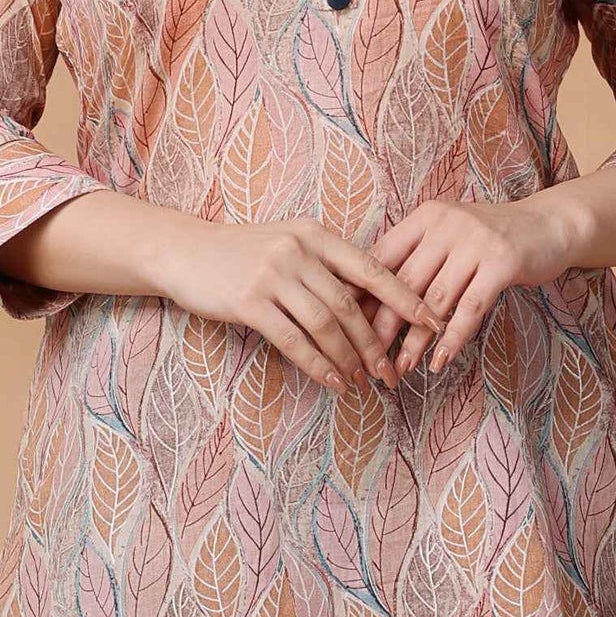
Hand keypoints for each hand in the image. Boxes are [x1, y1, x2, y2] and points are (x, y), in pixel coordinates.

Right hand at [153, 217, 444, 392]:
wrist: (184, 252)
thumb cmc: (241, 254)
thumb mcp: (288, 245)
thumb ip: (325, 266)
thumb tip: (369, 303)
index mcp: (315, 235)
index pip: (371, 268)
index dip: (404, 297)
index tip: (431, 321)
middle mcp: (298, 251)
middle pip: (350, 304)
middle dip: (375, 343)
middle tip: (391, 371)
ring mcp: (273, 275)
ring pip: (325, 325)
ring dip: (347, 358)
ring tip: (361, 382)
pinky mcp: (249, 301)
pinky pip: (293, 340)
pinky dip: (317, 364)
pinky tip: (331, 381)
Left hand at [361, 194, 575, 376]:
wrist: (548, 225)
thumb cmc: (490, 239)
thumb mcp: (448, 236)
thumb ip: (415, 257)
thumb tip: (367, 299)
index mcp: (426, 217)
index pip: (382, 257)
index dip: (361, 295)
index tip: (342, 328)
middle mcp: (447, 224)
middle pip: (404, 282)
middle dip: (382, 326)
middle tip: (366, 359)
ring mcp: (476, 241)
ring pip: (435, 300)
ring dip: (416, 340)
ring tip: (401, 368)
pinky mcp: (503, 262)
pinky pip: (471, 308)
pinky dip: (453, 338)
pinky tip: (440, 361)